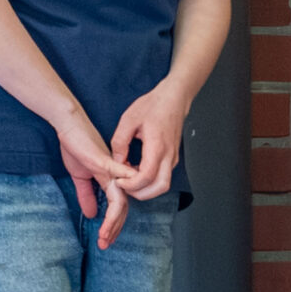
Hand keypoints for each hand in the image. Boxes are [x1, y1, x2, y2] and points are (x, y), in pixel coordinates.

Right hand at [54, 110, 135, 248]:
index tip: (105, 241)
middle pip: (122, 208)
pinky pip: (118, 181)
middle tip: (105, 245)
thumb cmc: (77, 147)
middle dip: (114, 228)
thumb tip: (92, 214)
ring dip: (113, 220)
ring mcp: (113, 170)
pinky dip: (119, 196)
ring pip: (121, 200)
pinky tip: (114, 211)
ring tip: (105, 235)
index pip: (118, 207)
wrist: (70, 126)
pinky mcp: (106, 162)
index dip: (113, 225)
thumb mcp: (80, 177)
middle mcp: (117, 178)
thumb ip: (87, 195)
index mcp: (111, 181)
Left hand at [110, 79, 195, 205]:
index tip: (118, 181)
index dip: (131, 184)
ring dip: (146, 188)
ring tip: (129, 178)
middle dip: (140, 193)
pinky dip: (150, 180)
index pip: (147, 176)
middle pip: (160, 187)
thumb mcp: (129, 120)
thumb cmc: (154, 106)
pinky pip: (163, 176)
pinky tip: (136, 170)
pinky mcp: (173, 157)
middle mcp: (169, 155)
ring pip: (163, 184)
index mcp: (157, 146)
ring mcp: (173, 157)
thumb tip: (116, 160)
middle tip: (124, 186)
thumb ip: (120, 142)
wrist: (174, 98)